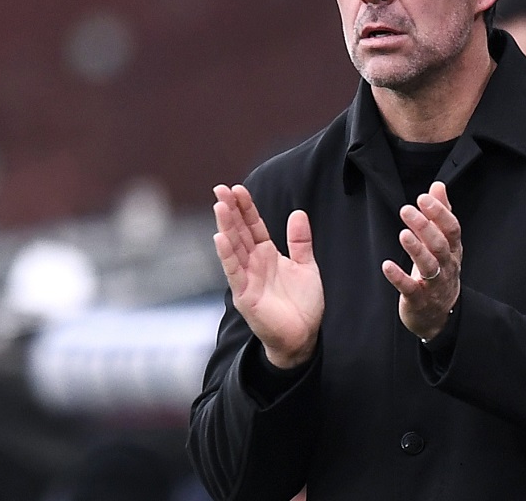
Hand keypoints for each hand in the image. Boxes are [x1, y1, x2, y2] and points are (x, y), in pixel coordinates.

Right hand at [213, 184, 323, 368]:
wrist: (303, 337)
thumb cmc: (302, 304)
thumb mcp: (306, 266)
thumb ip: (300, 241)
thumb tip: (298, 213)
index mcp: (267, 255)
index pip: (253, 226)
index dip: (246, 208)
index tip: (238, 188)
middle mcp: (253, 264)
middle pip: (239, 232)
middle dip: (230, 210)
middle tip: (220, 188)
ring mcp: (247, 279)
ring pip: (234, 248)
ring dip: (226, 227)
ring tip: (220, 206)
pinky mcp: (245, 296)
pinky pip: (234, 272)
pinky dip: (227, 255)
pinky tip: (220, 238)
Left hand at [381, 181, 461, 340]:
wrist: (439, 315)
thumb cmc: (439, 272)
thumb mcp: (442, 242)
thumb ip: (441, 213)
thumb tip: (438, 186)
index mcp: (452, 250)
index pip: (451, 229)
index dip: (440, 213)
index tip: (424, 198)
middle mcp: (447, 266)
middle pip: (440, 245)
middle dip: (425, 227)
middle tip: (407, 210)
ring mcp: (434, 285)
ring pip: (429, 266)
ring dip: (417, 249)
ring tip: (403, 234)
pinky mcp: (419, 300)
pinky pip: (410, 289)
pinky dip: (399, 278)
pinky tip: (387, 266)